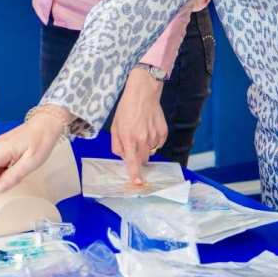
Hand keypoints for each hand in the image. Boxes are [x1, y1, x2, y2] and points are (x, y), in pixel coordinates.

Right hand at [0, 106, 71, 200]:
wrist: (46, 124)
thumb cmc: (41, 141)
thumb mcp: (31, 162)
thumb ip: (13, 176)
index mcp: (0, 150)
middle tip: (20, 173)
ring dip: (4, 173)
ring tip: (22, 166)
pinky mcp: (1, 147)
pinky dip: (6, 168)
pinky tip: (19, 163)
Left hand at [111, 68, 168, 183]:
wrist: (143, 93)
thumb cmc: (126, 108)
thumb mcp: (115, 126)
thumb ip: (117, 144)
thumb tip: (122, 156)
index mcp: (128, 138)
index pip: (132, 161)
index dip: (135, 174)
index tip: (138, 183)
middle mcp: (142, 139)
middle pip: (143, 160)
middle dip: (138, 157)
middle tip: (134, 144)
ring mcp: (154, 136)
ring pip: (151, 152)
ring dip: (146, 147)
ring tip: (142, 131)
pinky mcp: (163, 132)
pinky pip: (158, 144)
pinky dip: (154, 141)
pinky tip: (149, 128)